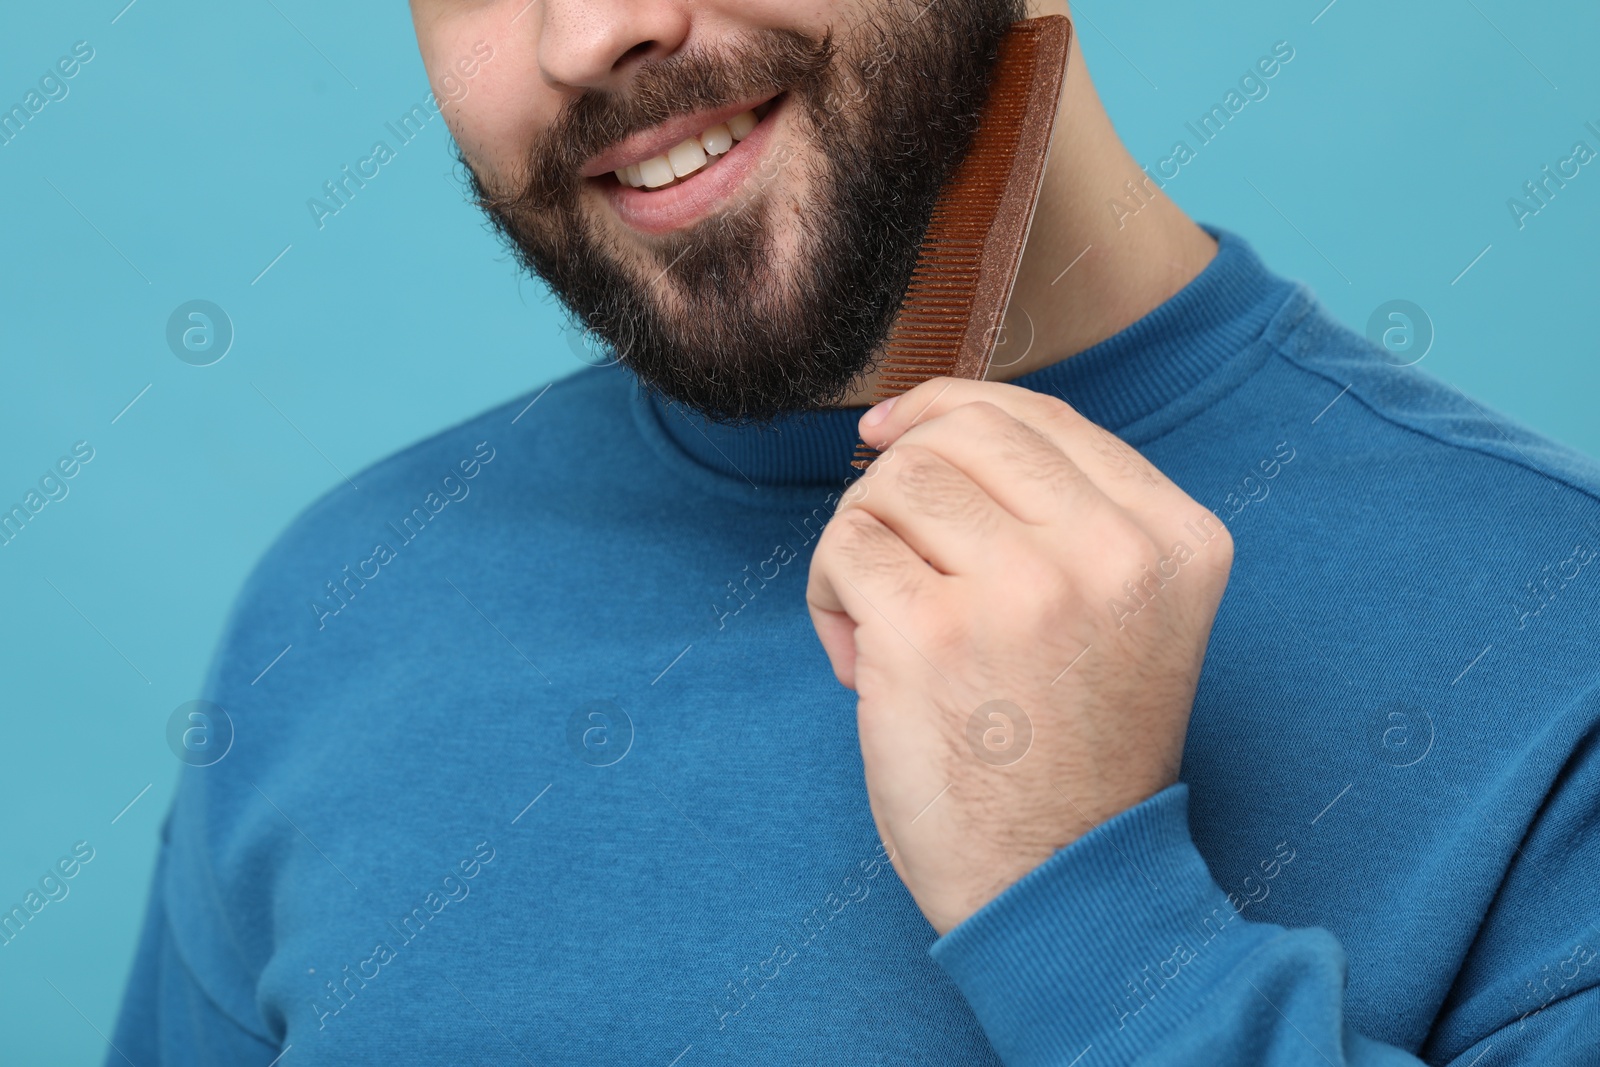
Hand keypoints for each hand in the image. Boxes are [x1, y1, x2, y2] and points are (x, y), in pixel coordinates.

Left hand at [806, 378, 1232, 933]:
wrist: (1062, 887)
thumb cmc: (1073, 752)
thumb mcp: (1121, 614)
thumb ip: (1065, 519)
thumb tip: (918, 427)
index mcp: (1175, 537)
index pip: (1040, 418)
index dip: (950, 408)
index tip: (895, 434)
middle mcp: (1114, 551)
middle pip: (962, 433)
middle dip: (898, 473)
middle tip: (883, 546)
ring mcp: (1026, 589)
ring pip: (896, 483)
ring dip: (860, 540)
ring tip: (873, 619)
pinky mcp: (935, 634)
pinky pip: (847, 548)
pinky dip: (829, 594)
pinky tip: (857, 660)